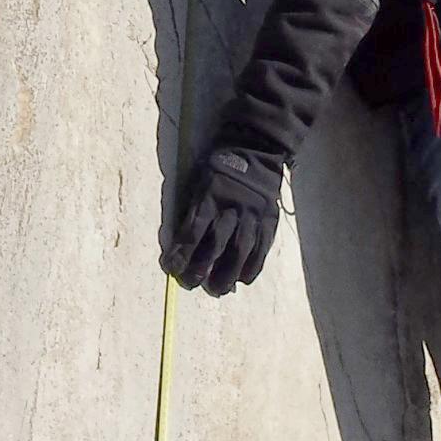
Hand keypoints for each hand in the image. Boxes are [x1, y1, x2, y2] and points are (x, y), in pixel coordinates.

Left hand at [163, 143, 282, 294]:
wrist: (255, 149)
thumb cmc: (219, 167)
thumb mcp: (199, 182)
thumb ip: (194, 211)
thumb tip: (183, 245)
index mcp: (210, 196)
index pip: (193, 231)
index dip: (181, 253)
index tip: (171, 268)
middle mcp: (232, 207)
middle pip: (215, 244)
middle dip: (201, 268)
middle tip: (192, 285)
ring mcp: (253, 215)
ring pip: (240, 250)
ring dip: (228, 274)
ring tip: (219, 290)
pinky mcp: (269, 219)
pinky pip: (262, 248)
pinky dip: (252, 266)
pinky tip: (243, 280)